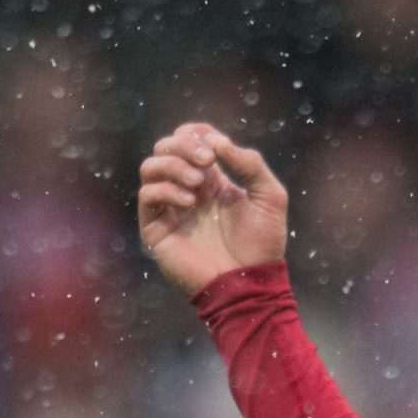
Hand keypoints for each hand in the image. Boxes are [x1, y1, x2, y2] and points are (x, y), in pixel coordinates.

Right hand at [137, 122, 287, 294]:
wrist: (250, 284)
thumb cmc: (263, 245)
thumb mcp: (270, 197)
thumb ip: (251, 164)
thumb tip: (218, 141)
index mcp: (211, 180)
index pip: (189, 140)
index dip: (197, 134)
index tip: (215, 146)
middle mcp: (187, 190)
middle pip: (166, 147)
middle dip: (184, 146)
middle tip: (208, 161)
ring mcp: (170, 208)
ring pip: (150, 166)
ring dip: (173, 165)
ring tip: (197, 182)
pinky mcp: (157, 227)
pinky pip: (147, 195)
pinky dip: (165, 190)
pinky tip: (189, 202)